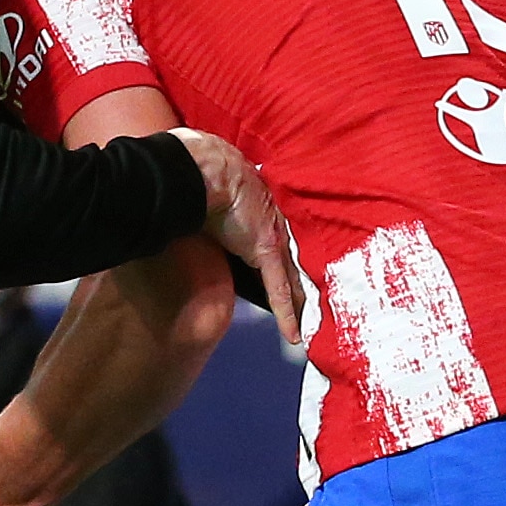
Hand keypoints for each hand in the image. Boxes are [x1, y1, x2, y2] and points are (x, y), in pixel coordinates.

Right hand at [175, 127, 303, 351]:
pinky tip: (293, 336)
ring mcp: (273, 239)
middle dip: (304, 290)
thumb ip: (210, 212)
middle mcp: (274, 226)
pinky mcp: (266, 251)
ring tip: (310, 327)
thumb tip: (191, 217)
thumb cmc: (201, 175)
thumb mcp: (209, 199)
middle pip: (294, 265)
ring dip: (301, 305)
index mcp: (261, 211)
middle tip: (314, 312)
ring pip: (292, 282)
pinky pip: (280, 290)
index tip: (296, 285)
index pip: (280, 248)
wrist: (202, 169)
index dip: (289, 266)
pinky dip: (287, 314)